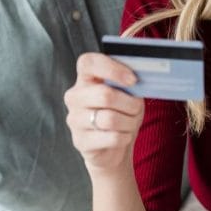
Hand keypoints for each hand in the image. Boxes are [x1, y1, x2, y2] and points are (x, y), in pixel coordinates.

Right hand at [63, 52, 143, 173]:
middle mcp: (74, 97)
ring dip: (129, 122)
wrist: (112, 148)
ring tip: (130, 124)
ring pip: (110, 119)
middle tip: (136, 109)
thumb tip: (137, 81)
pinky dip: (125, 137)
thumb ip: (127, 83)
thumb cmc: (120, 114)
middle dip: (130, 104)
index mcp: (84, 79)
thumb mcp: (126, 94)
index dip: (112, 68)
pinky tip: (123, 136)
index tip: (132, 80)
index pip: (88, 63)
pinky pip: (112, 138)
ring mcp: (74, 120)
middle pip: (105, 95)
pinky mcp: (80, 141)